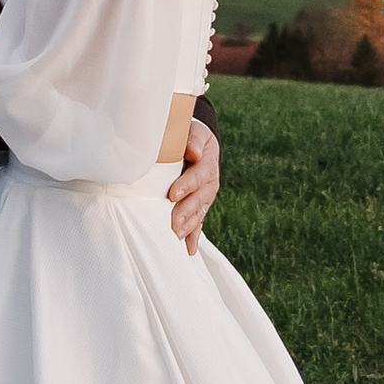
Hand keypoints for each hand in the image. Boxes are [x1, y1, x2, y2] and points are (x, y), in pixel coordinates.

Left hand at [170, 114, 218, 255]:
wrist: (201, 145)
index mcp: (207, 165)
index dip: (186, 185)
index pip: (198, 176)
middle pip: (198, 199)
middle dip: (186, 212)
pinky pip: (199, 222)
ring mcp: (206, 197)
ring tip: (177, 237)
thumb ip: (194, 141)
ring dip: (189, 226)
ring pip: (199, 213)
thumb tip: (193, 152)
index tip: (173, 194)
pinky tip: (189, 250)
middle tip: (173, 224)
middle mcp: (209, 184)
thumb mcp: (196, 133)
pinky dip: (194, 237)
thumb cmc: (193, 137)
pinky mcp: (201, 206)